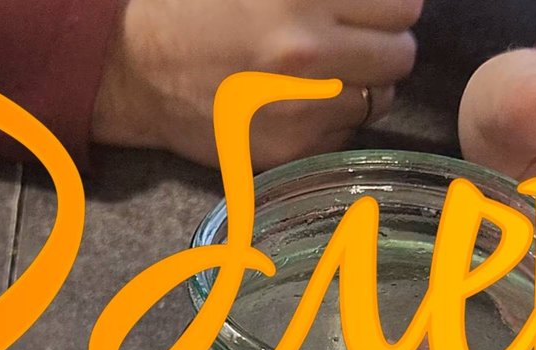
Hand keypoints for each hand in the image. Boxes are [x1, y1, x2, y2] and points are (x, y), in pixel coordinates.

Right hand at [93, 0, 419, 168]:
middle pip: (401, 56)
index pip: (403, 7)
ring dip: (360, 87)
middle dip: (382, 48)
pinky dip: (331, 121)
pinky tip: (296, 103)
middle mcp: (307, 51)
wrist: (133, 67)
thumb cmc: (192, 6)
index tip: (368, 13)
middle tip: (351, 44)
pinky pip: (343, 135)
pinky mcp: (288, 149)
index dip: (387, 9)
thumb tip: (378, 3)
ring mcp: (300, 106)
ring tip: (321, 74)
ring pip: (378, 100)